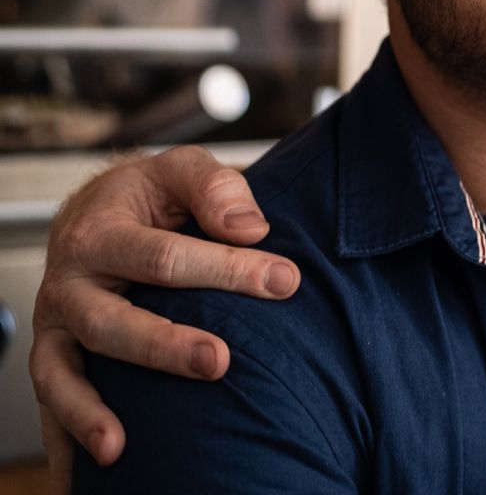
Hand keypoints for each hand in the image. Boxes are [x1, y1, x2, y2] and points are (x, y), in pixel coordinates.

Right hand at [29, 146, 297, 473]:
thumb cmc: (152, 197)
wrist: (94, 213)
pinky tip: (82, 476)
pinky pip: (51, 404)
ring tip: (119, 448)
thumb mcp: (182, 170)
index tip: (285, 282)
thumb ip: (216, 188)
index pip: (163, 256)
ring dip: (89, 412)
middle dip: (164, 347)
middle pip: (111, 322)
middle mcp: (70, 284)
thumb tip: (250, 227)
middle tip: (220, 363)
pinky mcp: (55, 359)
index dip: (226, 269)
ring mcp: (56, 328)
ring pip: (62, 374)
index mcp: (100, 232)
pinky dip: (63, 440)